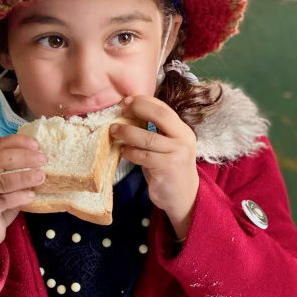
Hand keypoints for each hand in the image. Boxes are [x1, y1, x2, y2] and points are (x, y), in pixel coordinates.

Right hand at [0, 134, 46, 250]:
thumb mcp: (5, 186)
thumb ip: (15, 172)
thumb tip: (41, 160)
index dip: (18, 142)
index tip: (37, 145)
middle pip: (0, 159)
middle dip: (25, 157)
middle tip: (43, 160)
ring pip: (2, 180)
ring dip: (25, 177)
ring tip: (41, 177)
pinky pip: (3, 200)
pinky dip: (20, 197)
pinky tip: (31, 196)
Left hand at [109, 95, 198, 239]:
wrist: (183, 196)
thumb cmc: (168, 168)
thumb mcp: (166, 146)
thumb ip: (154, 131)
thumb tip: (127, 114)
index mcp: (182, 130)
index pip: (164, 108)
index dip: (145, 101)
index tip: (127, 100)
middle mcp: (183, 139)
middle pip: (160, 116)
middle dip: (138, 109)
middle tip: (120, 110)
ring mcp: (177, 153)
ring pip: (148, 138)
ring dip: (127, 132)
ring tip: (113, 131)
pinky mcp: (167, 168)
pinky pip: (143, 156)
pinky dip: (130, 152)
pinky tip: (123, 151)